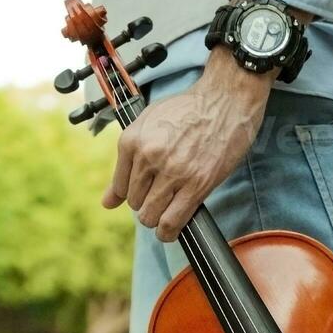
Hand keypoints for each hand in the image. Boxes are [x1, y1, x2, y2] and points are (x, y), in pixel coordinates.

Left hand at [103, 47, 274, 241]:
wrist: (225, 100)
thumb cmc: (188, 109)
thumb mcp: (148, 123)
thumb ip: (126, 162)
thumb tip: (107, 202)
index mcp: (133, 141)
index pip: (120, 186)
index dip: (132, 194)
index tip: (144, 193)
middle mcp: (149, 157)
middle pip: (135, 203)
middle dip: (146, 205)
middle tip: (162, 197)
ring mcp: (172, 172)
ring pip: (150, 216)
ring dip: (156, 220)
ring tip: (167, 212)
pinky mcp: (196, 185)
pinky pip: (172, 221)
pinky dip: (168, 232)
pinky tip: (170, 230)